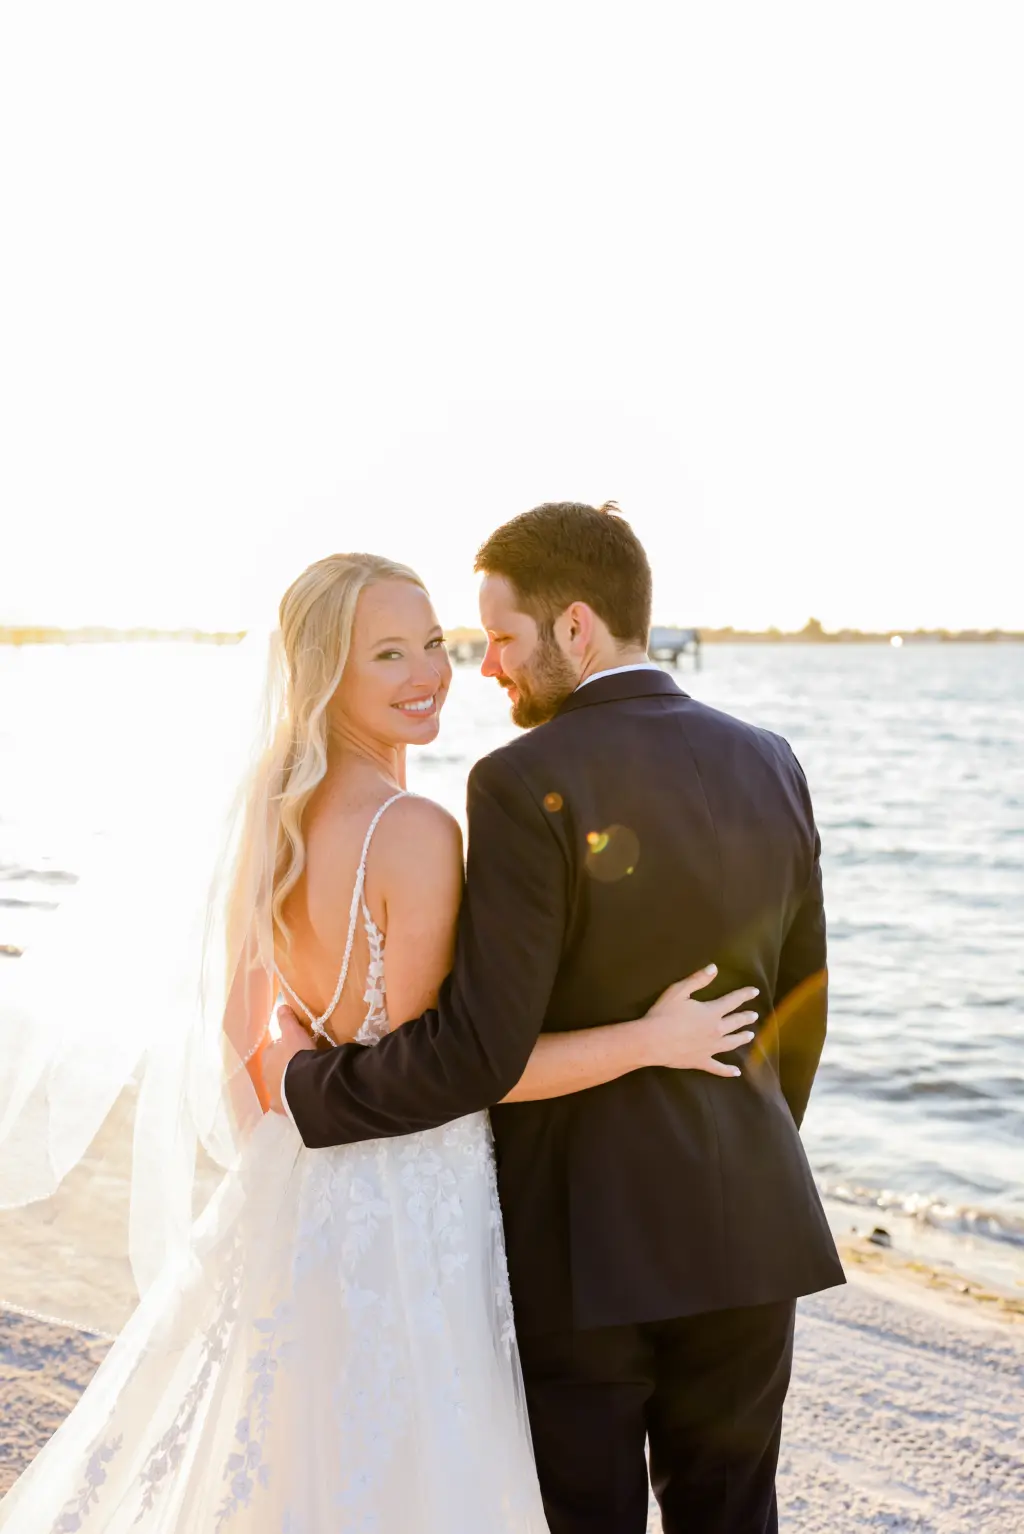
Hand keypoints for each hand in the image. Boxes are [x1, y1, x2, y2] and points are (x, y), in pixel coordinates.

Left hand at [261, 1004, 313, 1113]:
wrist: (305, 1085)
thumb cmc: (298, 1056)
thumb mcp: (295, 1033)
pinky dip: (294, 1100)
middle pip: (276, 1069)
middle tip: (304, 1065)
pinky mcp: (283, 1110)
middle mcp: (266, 1077)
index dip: (286, 1047)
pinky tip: (305, 1098)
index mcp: (268, 1057)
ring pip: (281, 1087)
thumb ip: (287, 1020)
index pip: (274, 1049)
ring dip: (290, 1084)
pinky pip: (288, 1104)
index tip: (299, 1047)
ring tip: (307, 1082)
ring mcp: (274, 1095)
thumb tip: (280, 1006)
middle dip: (287, 1067)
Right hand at [637, 964, 758, 1076]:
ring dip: (742, 1038)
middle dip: (746, 1017)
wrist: (652, 1041)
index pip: (733, 1001)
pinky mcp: (702, 1061)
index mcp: (712, 1012)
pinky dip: (728, 1070)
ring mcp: (711, 1048)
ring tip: (750, 1035)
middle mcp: (716, 1030)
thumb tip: (714, 968)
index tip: (755, 991)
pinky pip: (719, 1068)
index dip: (745, 995)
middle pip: (736, 1022)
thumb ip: (698, 980)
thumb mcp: (679, 991)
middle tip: (754, 1015)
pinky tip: (736, 1072)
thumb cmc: (664, 1014)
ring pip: (732, 1043)